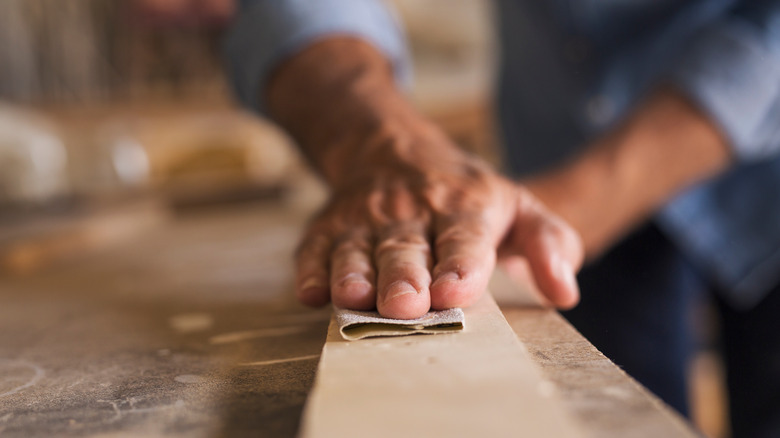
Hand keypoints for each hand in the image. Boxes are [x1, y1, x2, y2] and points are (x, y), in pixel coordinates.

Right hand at [266, 38, 581, 318]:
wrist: (393, 148)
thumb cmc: (464, 193)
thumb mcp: (518, 207)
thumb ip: (549, 244)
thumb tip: (565, 292)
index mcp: (464, 206)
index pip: (464, 237)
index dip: (460, 264)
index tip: (455, 292)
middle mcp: (411, 210)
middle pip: (406, 247)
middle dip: (404, 277)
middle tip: (405, 305)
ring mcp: (365, 218)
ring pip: (357, 248)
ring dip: (353, 273)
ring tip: (352, 298)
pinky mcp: (330, 226)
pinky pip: (316, 247)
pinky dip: (310, 268)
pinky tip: (308, 291)